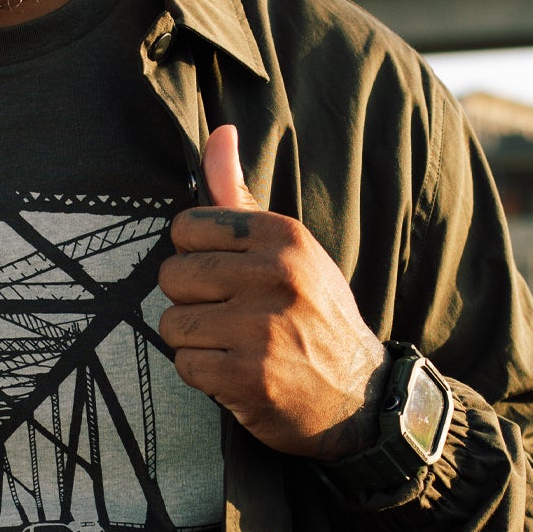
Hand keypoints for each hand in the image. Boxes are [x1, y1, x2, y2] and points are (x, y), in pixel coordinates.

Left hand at [157, 126, 388, 460]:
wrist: (360, 398)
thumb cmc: (315, 315)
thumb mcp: (291, 250)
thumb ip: (241, 197)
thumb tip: (218, 133)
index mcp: (285, 237)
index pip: (187, 227)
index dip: (196, 256)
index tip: (225, 277)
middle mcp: (276, 276)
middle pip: (172, 275)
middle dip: (191, 301)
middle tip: (230, 317)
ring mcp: (262, 328)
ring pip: (172, 324)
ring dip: (195, 342)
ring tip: (235, 345)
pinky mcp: (247, 376)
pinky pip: (185, 365)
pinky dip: (203, 376)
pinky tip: (237, 374)